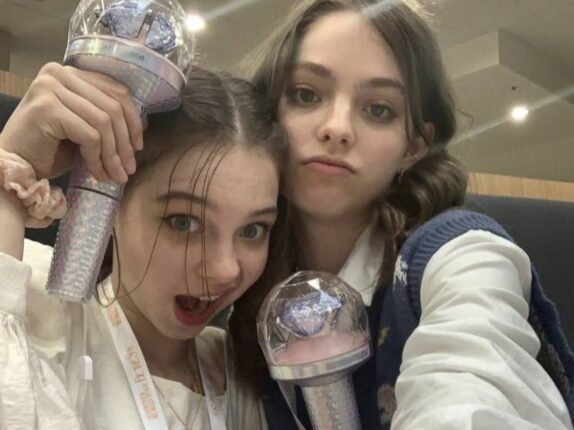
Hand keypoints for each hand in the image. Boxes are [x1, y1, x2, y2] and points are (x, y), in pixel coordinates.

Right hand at [0, 62, 143, 181]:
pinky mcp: (47, 108)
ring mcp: (51, 88)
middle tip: (129, 168)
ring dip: (113, 154)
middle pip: (113, 107)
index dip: (133, 121)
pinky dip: (97, 158)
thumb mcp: (85, 128)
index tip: (138, 146)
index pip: (116, 91)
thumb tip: (144, 125)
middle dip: (125, 142)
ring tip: (116, 175)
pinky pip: (89, 135)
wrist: (15, 164)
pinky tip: (97, 172)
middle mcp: (59, 73)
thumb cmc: (49, 148)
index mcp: (71, 73)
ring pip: (103, 122)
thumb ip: (108, 119)